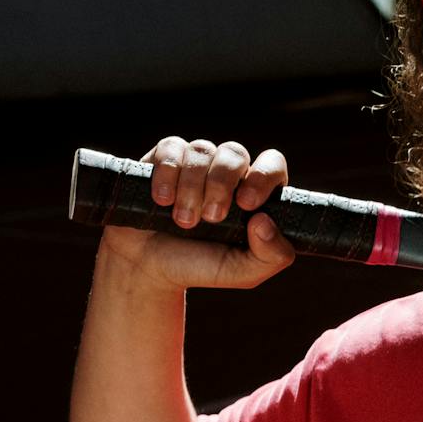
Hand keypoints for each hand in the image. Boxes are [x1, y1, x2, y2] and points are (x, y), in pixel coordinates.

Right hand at [97, 136, 294, 291]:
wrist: (150, 264)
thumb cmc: (202, 265)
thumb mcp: (244, 272)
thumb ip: (271, 255)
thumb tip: (265, 220)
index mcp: (257, 194)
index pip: (273, 164)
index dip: (263, 176)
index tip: (246, 204)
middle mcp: (230, 173)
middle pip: (234, 153)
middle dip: (221, 186)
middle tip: (211, 218)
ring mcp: (198, 162)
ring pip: (202, 151)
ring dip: (192, 187)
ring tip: (184, 221)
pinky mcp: (165, 158)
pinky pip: (171, 149)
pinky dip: (167, 175)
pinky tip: (163, 200)